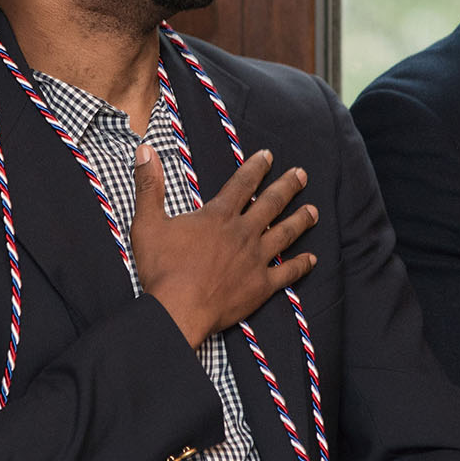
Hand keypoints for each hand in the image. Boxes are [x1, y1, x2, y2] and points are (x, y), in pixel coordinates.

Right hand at [130, 145, 317, 347]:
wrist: (178, 310)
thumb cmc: (162, 268)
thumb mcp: (147, 223)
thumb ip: (149, 186)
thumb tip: (145, 150)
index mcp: (218, 216)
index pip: (242, 184)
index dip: (255, 167)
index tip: (268, 155)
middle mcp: (243, 233)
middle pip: (271, 204)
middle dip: (287, 186)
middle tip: (301, 174)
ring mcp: (255, 260)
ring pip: (285, 234)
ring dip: (300, 220)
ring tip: (314, 211)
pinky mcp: (261, 286)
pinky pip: (288, 273)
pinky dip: (302, 265)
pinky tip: (312, 259)